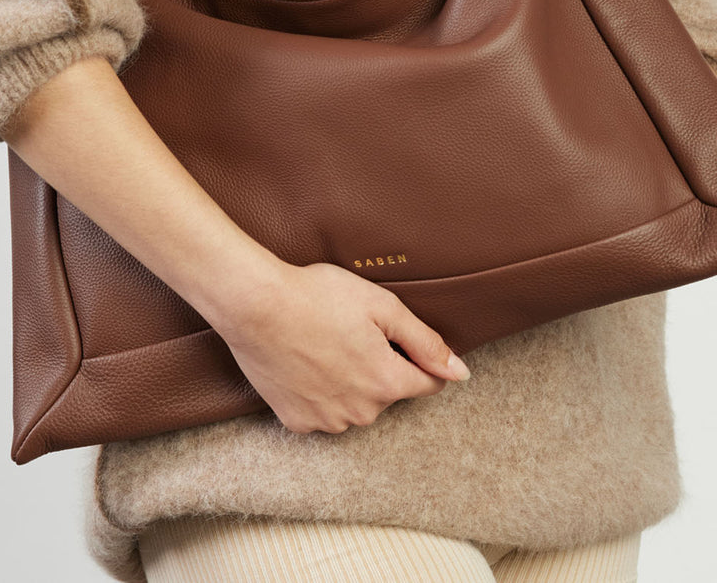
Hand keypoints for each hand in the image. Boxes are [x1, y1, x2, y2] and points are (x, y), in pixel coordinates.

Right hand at [217, 260, 471, 434]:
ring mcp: (326, 421)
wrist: (256, 305)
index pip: (427, 384)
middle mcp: (360, 413)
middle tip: (353, 330)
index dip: (420, 359)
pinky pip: (323, 412)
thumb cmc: (319, 296)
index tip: (401, 339)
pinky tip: (307, 362)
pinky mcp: (296, 421)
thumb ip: (425, 341)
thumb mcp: (381, 306)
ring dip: (351, 383)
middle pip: (388, 393)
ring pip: (355, 405)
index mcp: (386, 383)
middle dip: (381, 367)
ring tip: (327, 343)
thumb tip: (460, 372)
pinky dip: (321, 393)